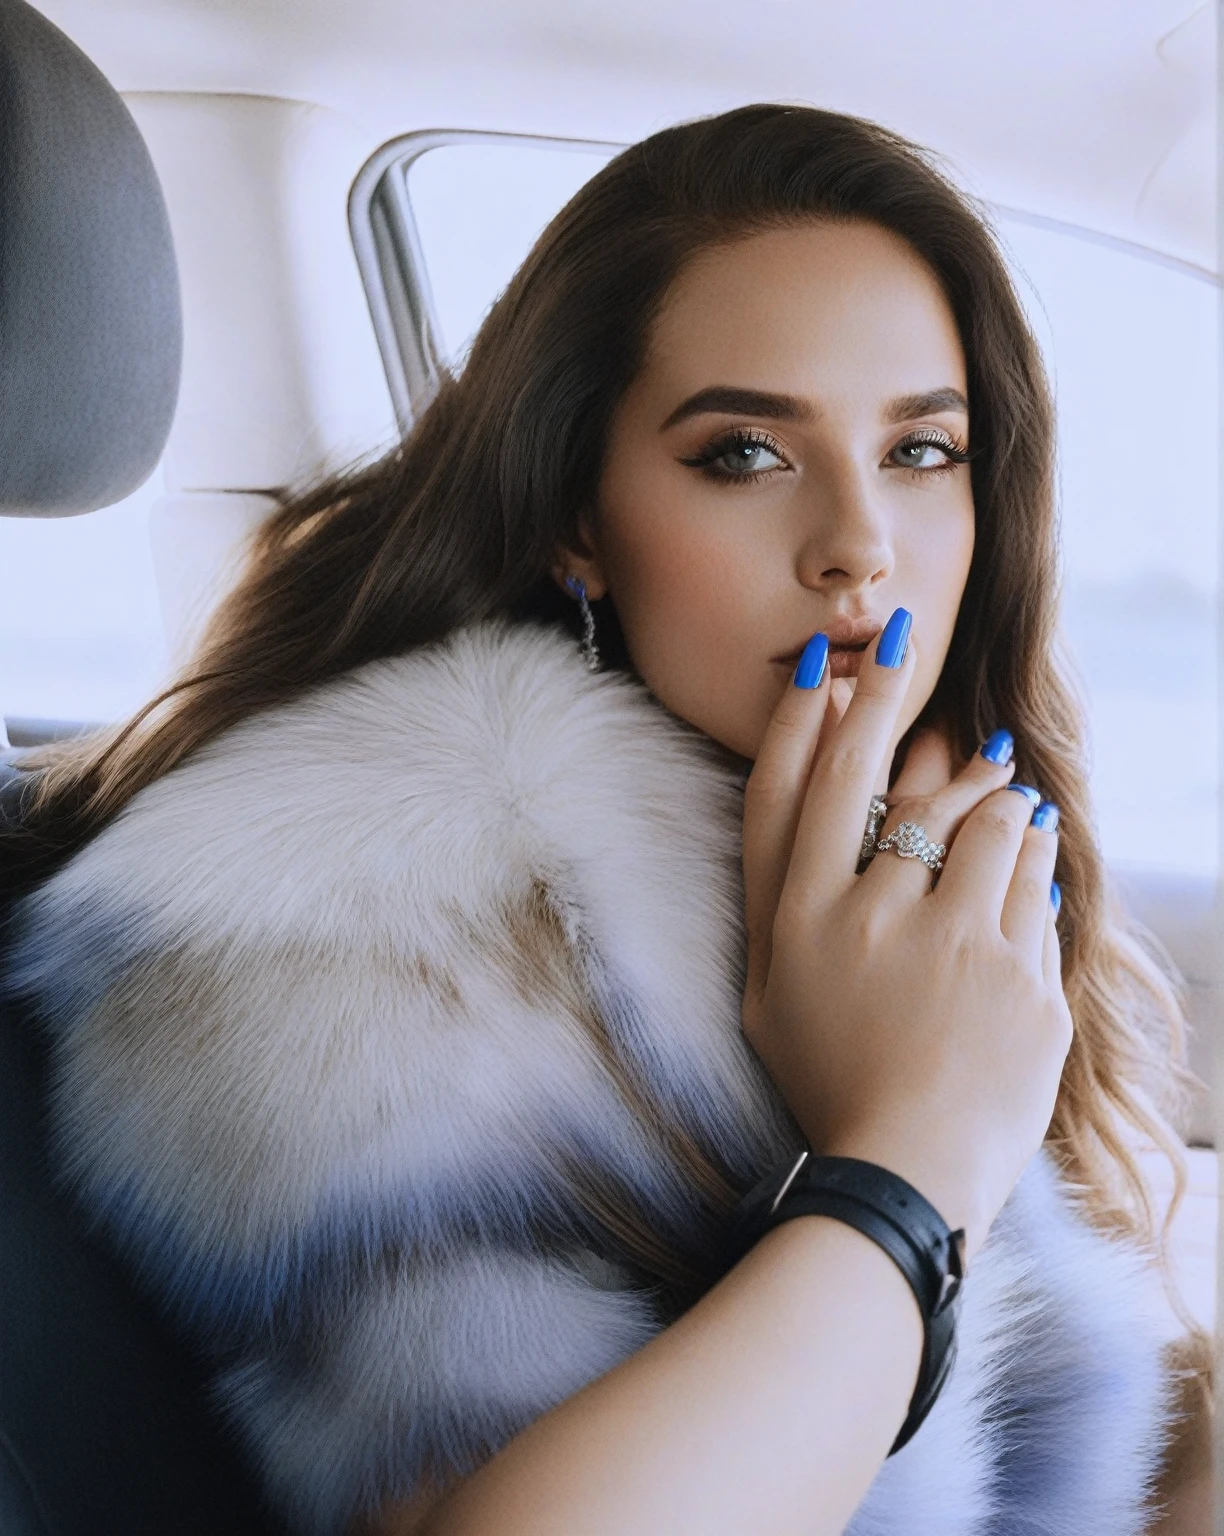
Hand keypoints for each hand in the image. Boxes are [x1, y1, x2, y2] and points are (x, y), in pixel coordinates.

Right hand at [741, 619, 1070, 1257]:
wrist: (906, 1174)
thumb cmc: (830, 1082)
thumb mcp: (773, 999)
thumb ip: (790, 906)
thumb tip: (845, 814)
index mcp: (798, 927)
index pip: (797, 791)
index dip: (806, 716)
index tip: (823, 658)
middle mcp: (866, 920)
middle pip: (883, 780)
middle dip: (888, 692)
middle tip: (901, 634)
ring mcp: (949, 948)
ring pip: (982, 821)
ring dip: (992, 790)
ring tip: (1006, 785)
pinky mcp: (1019, 979)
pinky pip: (1033, 884)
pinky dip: (1032, 857)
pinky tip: (1031, 844)